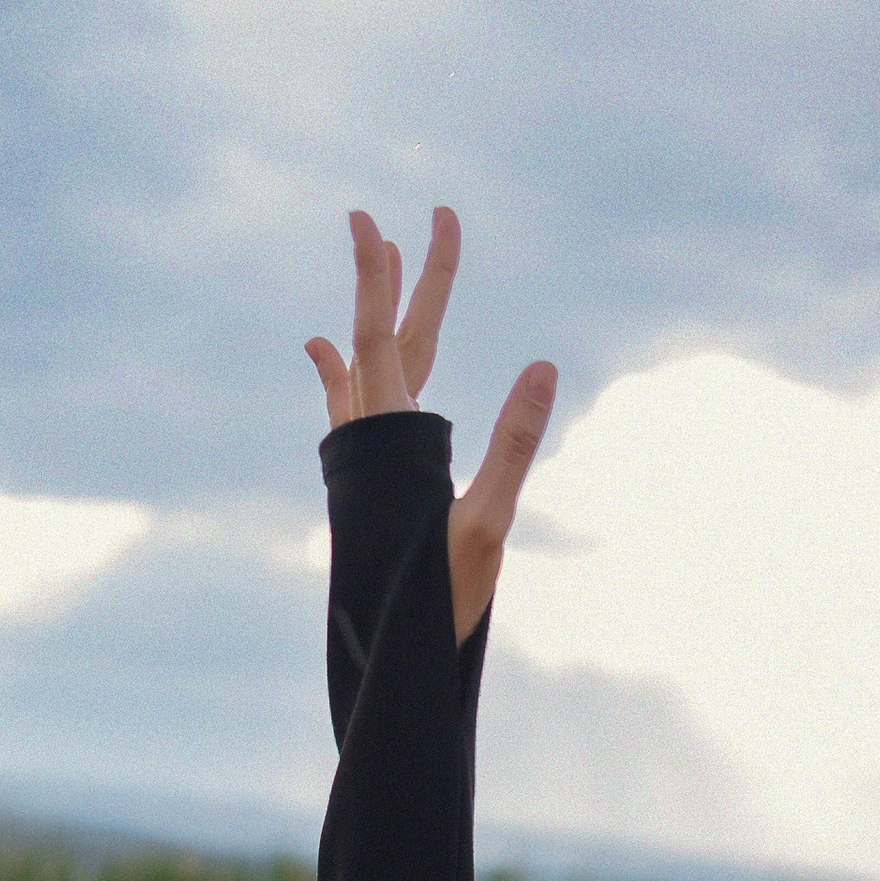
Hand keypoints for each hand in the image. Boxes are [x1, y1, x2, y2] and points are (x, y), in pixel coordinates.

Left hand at [305, 203, 557, 640]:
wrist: (387, 661)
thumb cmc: (436, 602)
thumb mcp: (487, 524)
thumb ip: (514, 443)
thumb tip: (544, 366)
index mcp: (391, 443)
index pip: (381, 338)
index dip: (377, 277)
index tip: (369, 219)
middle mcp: (368, 444)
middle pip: (385, 343)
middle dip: (401, 280)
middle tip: (415, 219)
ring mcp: (363, 465)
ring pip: (366, 373)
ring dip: (375, 318)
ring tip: (378, 270)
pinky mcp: (366, 488)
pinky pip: (353, 414)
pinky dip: (344, 378)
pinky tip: (335, 363)